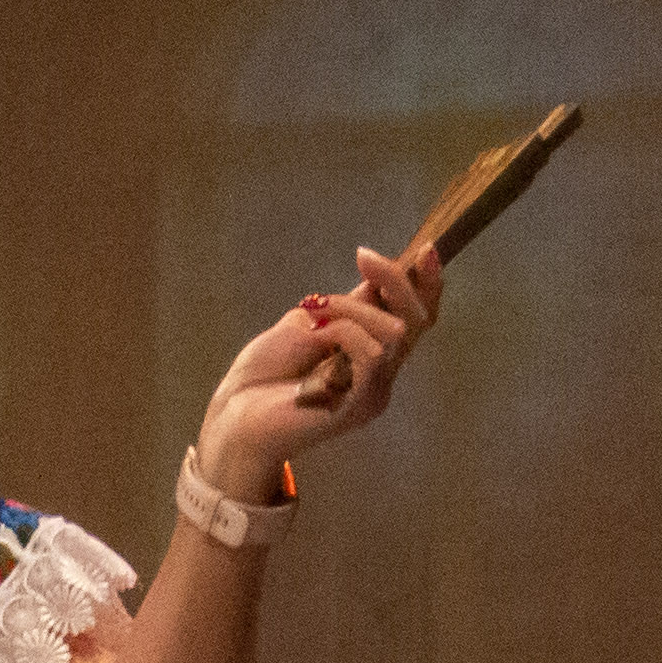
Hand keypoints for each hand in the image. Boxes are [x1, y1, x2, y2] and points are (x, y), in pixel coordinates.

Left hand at [194, 243, 440, 496]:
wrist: (232, 414)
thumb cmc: (262, 374)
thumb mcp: (308, 323)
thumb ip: (347, 308)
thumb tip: (377, 279)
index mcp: (371, 354)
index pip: (419, 318)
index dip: (429, 284)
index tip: (425, 248)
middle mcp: (380, 375)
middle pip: (417, 320)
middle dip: (395, 280)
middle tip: (363, 258)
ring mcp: (373, 392)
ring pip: (394, 332)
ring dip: (352, 308)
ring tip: (314, 313)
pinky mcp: (359, 405)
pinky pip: (372, 355)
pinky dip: (344, 332)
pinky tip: (316, 334)